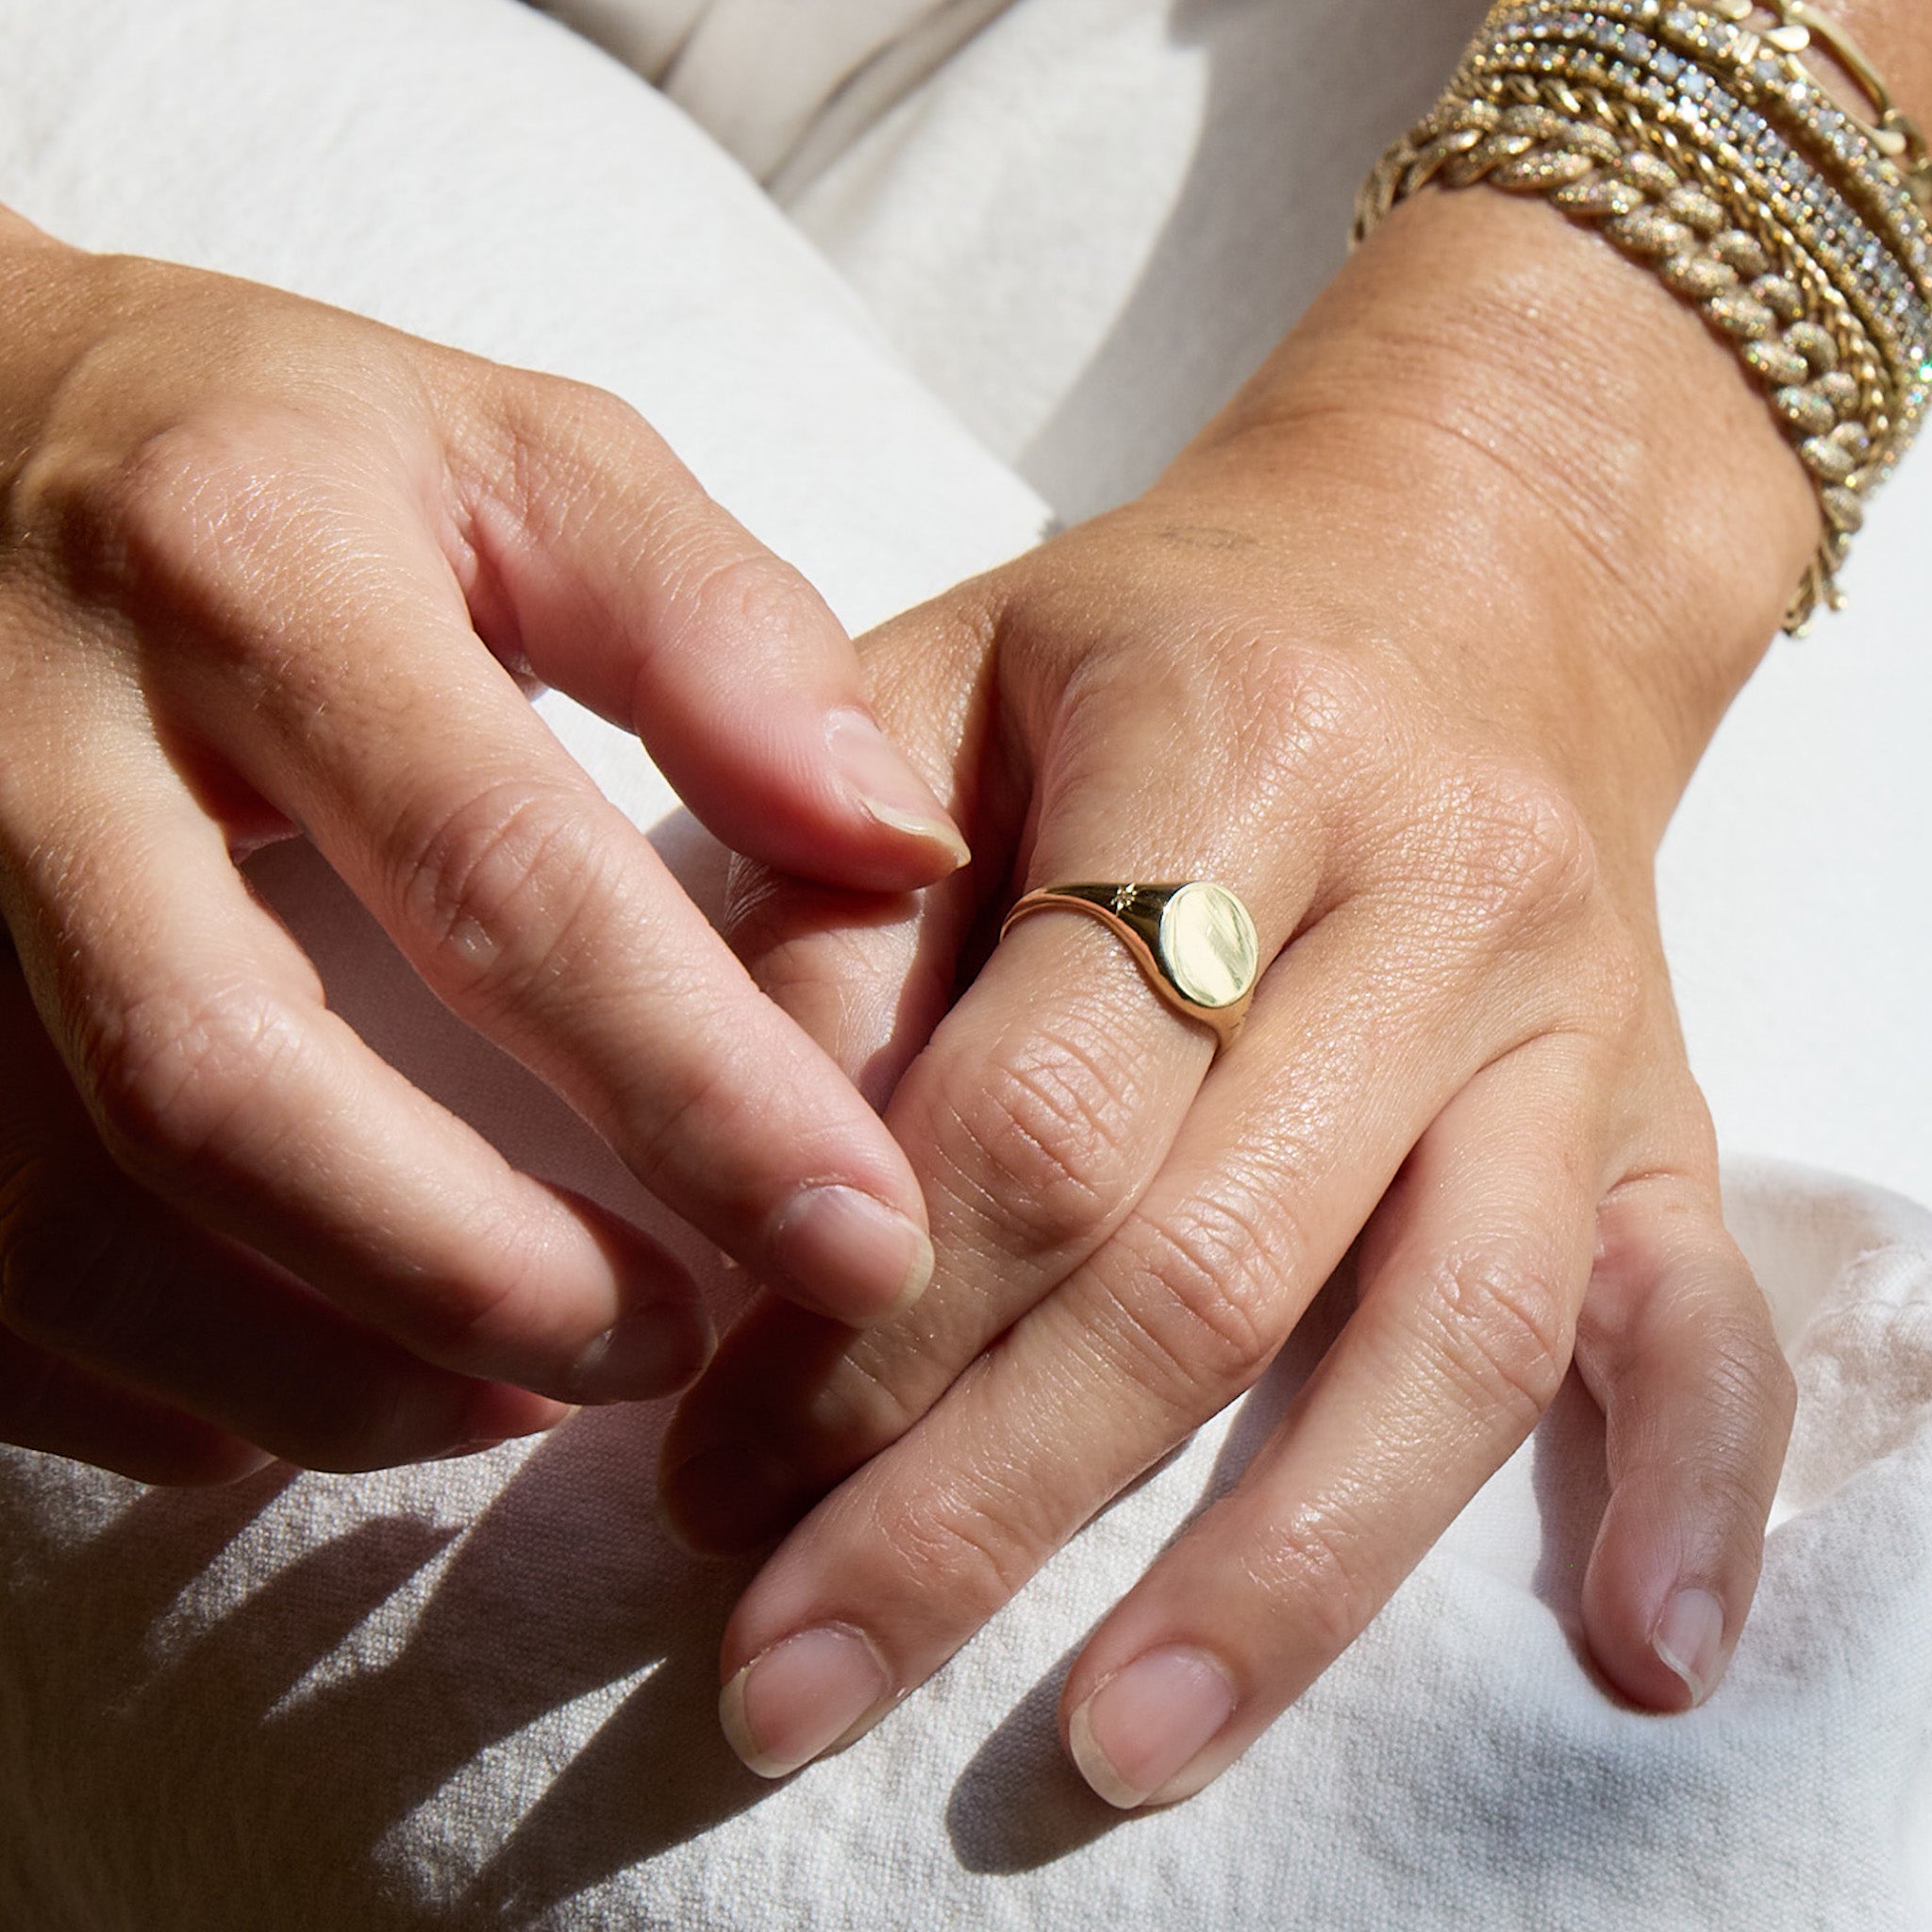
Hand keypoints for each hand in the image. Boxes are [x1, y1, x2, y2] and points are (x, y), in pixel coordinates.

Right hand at [0, 211, 965, 1477]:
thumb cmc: (285, 458)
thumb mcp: (521, 461)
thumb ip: (719, 635)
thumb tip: (899, 849)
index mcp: (248, 573)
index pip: (496, 871)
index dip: (693, 1087)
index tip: (858, 1237)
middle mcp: (26, 747)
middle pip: (235, 1089)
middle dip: (483, 1273)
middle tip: (682, 1348)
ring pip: (74, 1227)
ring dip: (332, 1368)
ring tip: (537, 1384)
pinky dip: (164, 1386)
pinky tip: (327, 1385)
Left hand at [660, 189, 1805, 1799]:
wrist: (1470, 551)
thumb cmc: (1160, 632)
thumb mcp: (944, 680)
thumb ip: (829, 913)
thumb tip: (750, 1201)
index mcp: (1228, 747)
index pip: (1038, 1106)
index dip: (864, 1322)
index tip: (718, 1474)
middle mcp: (1432, 893)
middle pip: (1211, 1262)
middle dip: (985, 1501)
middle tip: (796, 1676)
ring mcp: (1571, 1018)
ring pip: (1445, 1330)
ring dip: (1277, 1574)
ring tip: (1115, 1747)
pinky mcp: (1658, 1100)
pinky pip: (1701, 1303)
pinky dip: (1682, 1481)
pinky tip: (1630, 1652)